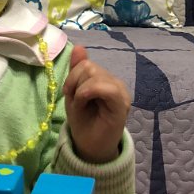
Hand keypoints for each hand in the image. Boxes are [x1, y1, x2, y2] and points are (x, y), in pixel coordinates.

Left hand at [63, 45, 130, 163]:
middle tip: (78, 102)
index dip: (72, 77)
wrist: (89, 146)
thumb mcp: (74, 91)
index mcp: (105, 79)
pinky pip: (105, 86)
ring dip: (80, 91)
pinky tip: (86, 104)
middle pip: (88, 66)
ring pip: (94, 74)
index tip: (71, 95)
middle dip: (75, 84)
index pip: (85, 63)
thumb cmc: (83, 121)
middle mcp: (115, 82)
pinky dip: (87, 93)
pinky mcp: (122, 102)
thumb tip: (79, 46)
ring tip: (83, 106)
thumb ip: (77, 69)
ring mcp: (120, 91)